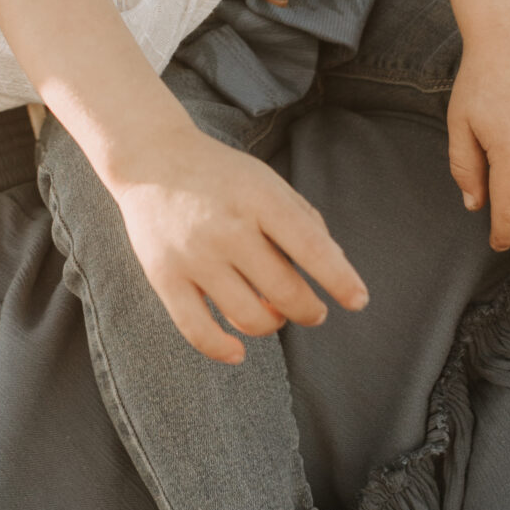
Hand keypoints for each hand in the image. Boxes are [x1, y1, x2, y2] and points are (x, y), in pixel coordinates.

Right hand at [110, 122, 369, 364]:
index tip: (357, 300)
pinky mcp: (164, 276)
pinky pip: (198, 331)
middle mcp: (226, 227)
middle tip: (312, 310)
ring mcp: (193, 255)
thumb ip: (306, 222)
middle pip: (284, 292)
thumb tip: (339, 273)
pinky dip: (223, 350)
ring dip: (273, 325)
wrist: (151, 159)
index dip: (340, 280)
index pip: (311, 248)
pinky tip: (238, 351)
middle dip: (309, 310)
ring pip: (249, 318)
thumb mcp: (268, 182)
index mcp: (258, 198)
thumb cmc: (222, 176)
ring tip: (273, 313)